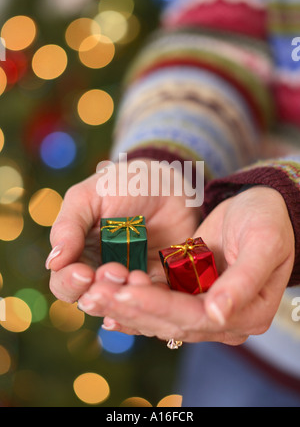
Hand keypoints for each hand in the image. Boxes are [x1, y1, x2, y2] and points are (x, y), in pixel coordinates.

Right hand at [47, 159, 200, 303]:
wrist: (165, 180)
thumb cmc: (120, 185)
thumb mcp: (88, 197)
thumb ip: (68, 226)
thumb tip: (53, 262)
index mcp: (79, 255)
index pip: (64, 282)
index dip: (70, 282)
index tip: (83, 273)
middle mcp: (102, 272)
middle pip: (92, 299)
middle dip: (101, 292)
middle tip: (117, 271)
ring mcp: (132, 277)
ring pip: (124, 304)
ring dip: (127, 298)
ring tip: (136, 277)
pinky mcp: (160, 279)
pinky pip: (155, 298)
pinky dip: (153, 299)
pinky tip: (152, 289)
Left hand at [80, 186, 294, 344]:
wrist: (262, 208)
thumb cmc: (269, 220)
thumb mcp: (264, 243)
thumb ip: (244, 281)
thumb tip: (216, 315)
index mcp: (248, 313)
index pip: (194, 316)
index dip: (158, 306)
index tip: (124, 291)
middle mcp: (223, 319)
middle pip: (170, 321)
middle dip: (131, 307)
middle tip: (94, 295)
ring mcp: (205, 309)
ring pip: (159, 316)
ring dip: (125, 306)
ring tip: (91, 296)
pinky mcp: (190, 294)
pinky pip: (158, 303)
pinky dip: (133, 301)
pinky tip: (107, 299)